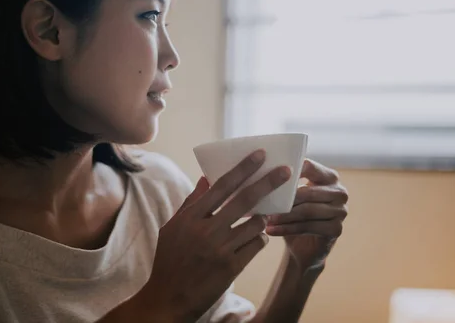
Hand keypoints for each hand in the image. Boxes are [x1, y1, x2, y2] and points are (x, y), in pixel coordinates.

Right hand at [137, 150, 290, 321]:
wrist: (167, 299)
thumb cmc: (169, 260)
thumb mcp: (172, 228)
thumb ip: (191, 203)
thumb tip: (207, 178)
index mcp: (190, 217)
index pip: (222, 186)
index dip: (243, 168)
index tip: (259, 154)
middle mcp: (206, 230)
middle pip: (244, 200)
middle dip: (268, 182)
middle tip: (287, 170)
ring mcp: (220, 249)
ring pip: (255, 223)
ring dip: (262, 217)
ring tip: (260, 217)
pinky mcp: (231, 268)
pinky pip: (256, 245)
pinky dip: (259, 238)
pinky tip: (254, 238)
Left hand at [265, 159, 347, 271]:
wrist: (304, 246)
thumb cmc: (294, 213)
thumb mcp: (291, 195)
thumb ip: (285, 181)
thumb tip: (260, 171)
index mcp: (329, 176)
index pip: (310, 167)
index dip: (290, 170)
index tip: (268, 175)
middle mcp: (339, 192)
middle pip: (308, 192)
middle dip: (284, 199)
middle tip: (262, 202)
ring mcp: (341, 211)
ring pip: (306, 211)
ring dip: (283, 216)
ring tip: (264, 218)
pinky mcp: (336, 229)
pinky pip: (307, 227)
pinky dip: (286, 229)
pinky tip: (270, 230)